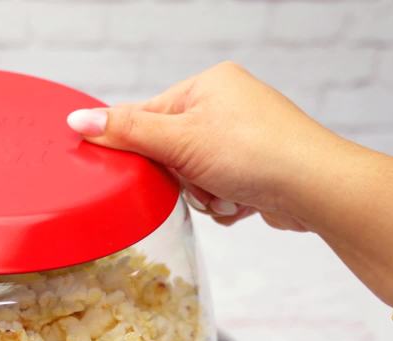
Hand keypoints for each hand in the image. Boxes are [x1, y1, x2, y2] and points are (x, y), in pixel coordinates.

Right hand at [66, 61, 346, 231]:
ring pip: (193, 176)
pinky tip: (241, 202)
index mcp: (208, 85)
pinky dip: (224, 203)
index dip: (143, 148)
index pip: (149, 115)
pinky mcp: (258, 169)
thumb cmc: (256, 153)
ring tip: (226, 193)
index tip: (148, 169)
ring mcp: (246, 138)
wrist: (315, 188)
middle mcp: (228, 105)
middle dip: (181, 178)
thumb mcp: (179, 140)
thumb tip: (78, 120)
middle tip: (198, 180)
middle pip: (170, 151)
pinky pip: (218, 191)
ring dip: (203, 194)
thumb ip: (126, 131)